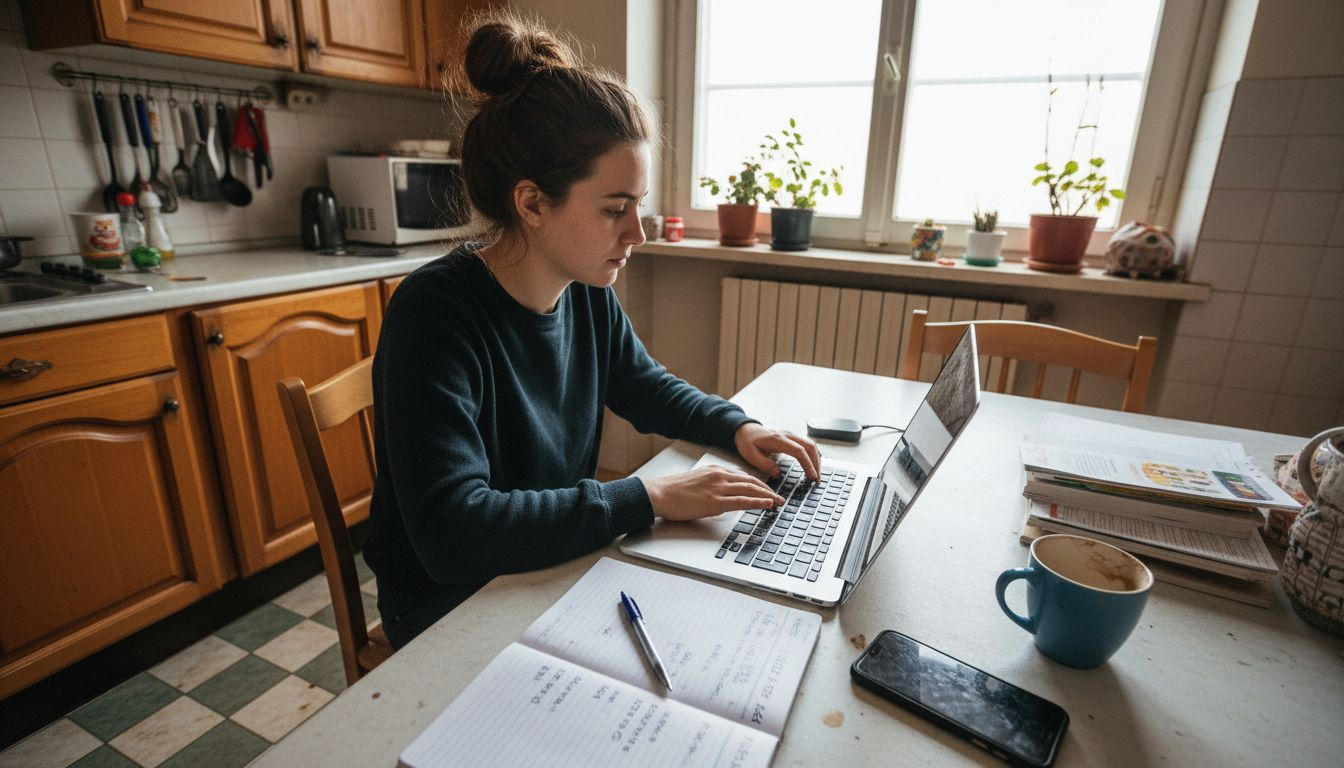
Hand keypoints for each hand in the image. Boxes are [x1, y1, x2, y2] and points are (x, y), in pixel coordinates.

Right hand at [643, 466, 785, 521]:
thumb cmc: (671, 491)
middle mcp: (719, 476)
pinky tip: (767, 505)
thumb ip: (709, 486)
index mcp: (714, 471)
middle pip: (751, 481)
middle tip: (779, 497)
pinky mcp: (716, 502)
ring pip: (750, 489)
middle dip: (767, 489)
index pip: (742, 476)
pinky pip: (743, 501)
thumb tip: (717, 497)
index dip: (757, 483)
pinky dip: (758, 502)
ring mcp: (718, 488)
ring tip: (778, 502)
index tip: (766, 490)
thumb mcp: (695, 483)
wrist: (658, 493)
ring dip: (767, 496)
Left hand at [733, 422, 821, 480]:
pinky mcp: (792, 438)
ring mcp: (791, 435)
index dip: (808, 464)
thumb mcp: (750, 455)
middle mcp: (787, 435)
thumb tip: (778, 474)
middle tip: (817, 480)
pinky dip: (812, 456)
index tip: (812, 477)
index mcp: (778, 440)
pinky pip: (807, 445)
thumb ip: (764, 465)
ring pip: (810, 445)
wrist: (746, 430)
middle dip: (816, 463)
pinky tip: (812, 466)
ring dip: (816, 460)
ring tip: (816, 475)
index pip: (799, 451)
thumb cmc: (747, 442)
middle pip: (809, 447)